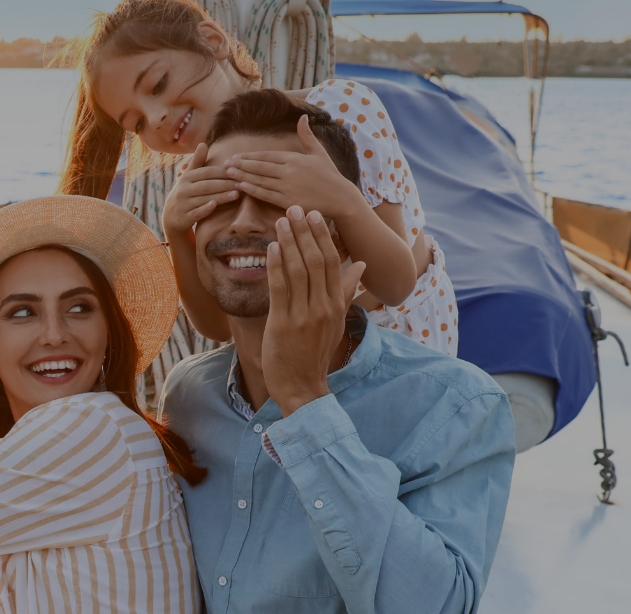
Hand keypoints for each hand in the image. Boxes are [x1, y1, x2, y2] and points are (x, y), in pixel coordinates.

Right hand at [161, 143, 240, 239]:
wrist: (170, 217)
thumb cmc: (185, 193)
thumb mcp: (188, 177)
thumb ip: (197, 162)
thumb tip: (203, 143)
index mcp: (186, 177)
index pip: (207, 172)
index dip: (223, 172)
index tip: (238, 172)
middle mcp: (183, 189)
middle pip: (207, 185)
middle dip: (225, 184)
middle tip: (242, 184)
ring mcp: (183, 204)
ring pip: (204, 198)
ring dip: (221, 196)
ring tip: (237, 194)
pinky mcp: (184, 218)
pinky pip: (196, 212)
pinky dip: (205, 209)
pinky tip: (215, 205)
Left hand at [223, 115, 370, 222]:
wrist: (341, 198)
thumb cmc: (330, 175)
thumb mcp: (319, 152)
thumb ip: (307, 135)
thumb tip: (303, 116)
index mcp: (294, 158)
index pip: (266, 156)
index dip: (249, 156)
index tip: (236, 156)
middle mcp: (289, 171)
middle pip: (259, 167)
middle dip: (240, 165)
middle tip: (225, 164)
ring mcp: (288, 186)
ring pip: (259, 180)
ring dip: (242, 176)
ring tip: (227, 174)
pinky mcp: (288, 201)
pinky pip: (266, 195)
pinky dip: (252, 190)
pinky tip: (240, 187)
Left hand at [262, 206, 366, 415]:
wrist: (302, 386)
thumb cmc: (315, 352)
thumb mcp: (335, 320)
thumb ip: (345, 290)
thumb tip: (360, 265)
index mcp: (336, 303)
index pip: (332, 261)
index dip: (322, 236)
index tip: (315, 214)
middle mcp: (324, 306)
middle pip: (317, 260)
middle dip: (305, 232)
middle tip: (296, 208)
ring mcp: (305, 315)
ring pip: (298, 270)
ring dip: (289, 243)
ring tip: (281, 221)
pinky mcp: (284, 324)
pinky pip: (280, 289)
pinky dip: (275, 266)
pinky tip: (270, 248)